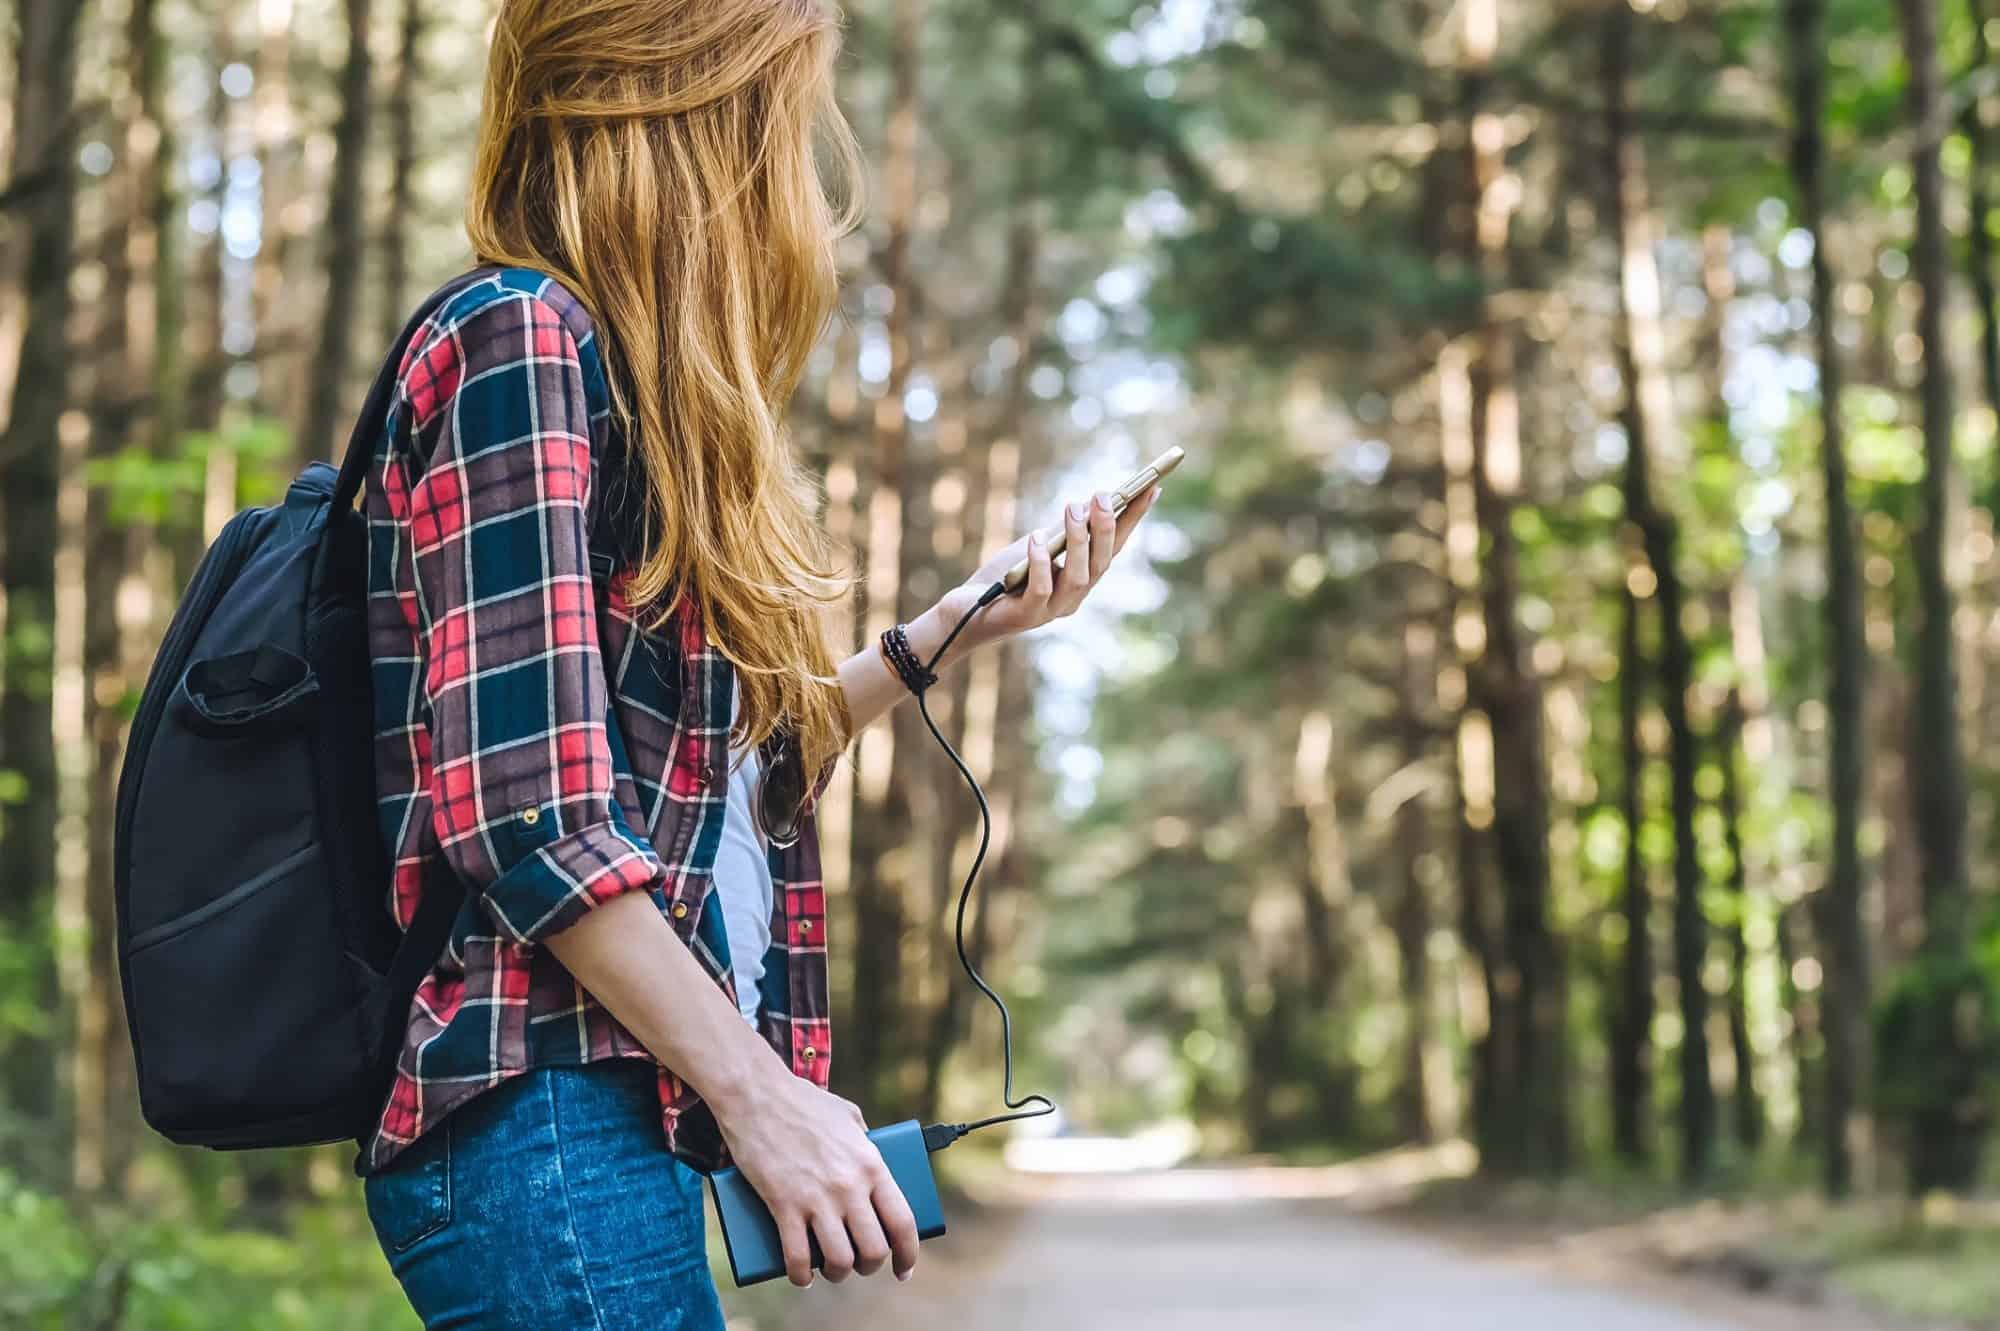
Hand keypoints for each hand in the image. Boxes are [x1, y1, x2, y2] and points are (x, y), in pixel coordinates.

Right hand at [710, 1063, 919, 1287]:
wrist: (756, 1094)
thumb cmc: (802, 1101)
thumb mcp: (848, 1115)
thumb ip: (866, 1140)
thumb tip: (872, 1163)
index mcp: (871, 1164)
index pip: (902, 1222)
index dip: (907, 1254)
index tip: (903, 1269)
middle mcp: (849, 1186)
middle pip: (873, 1249)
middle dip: (870, 1266)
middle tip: (861, 1265)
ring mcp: (816, 1198)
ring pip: (839, 1260)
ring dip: (837, 1273)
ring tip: (832, 1270)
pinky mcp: (782, 1205)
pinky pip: (797, 1257)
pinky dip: (801, 1275)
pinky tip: (802, 1276)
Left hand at [925, 484, 1161, 663]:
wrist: (965, 612)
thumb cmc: (1004, 579)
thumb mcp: (1038, 548)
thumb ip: (1063, 532)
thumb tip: (1090, 502)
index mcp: (1082, 581)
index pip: (1114, 548)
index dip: (1133, 521)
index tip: (1151, 489)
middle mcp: (1073, 598)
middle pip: (1102, 564)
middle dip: (1105, 528)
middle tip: (1103, 494)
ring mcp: (1051, 610)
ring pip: (1078, 577)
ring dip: (1078, 540)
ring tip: (1073, 507)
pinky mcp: (1025, 616)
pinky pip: (1040, 589)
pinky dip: (1041, 562)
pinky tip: (1035, 538)